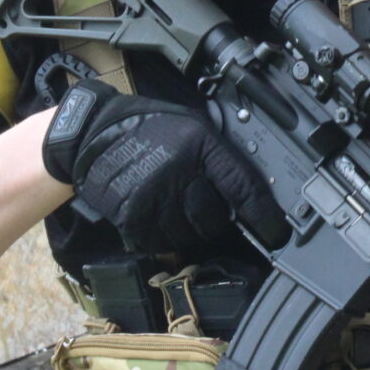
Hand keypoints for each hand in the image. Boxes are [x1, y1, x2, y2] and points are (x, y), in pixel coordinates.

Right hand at [42, 80, 287, 251]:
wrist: (92, 133)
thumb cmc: (145, 126)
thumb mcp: (190, 125)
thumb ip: (217, 154)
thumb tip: (248, 188)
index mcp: (200, 145)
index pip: (242, 187)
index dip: (264, 215)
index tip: (277, 233)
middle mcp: (180, 172)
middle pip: (215, 220)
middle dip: (215, 219)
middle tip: (203, 207)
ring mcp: (155, 197)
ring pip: (189, 236)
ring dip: (188, 230)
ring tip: (175, 208)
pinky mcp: (132, 217)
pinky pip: (161, 244)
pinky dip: (163, 237)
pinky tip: (157, 216)